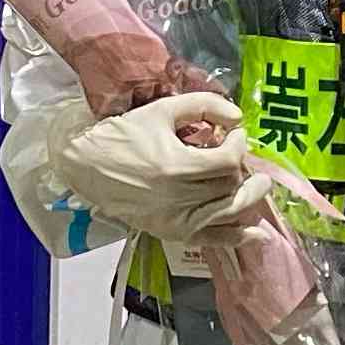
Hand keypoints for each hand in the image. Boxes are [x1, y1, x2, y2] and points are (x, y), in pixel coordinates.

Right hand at [53, 91, 256, 243]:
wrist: (85, 166)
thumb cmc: (123, 135)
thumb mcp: (162, 109)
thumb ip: (203, 105)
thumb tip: (237, 116)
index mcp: (176, 166)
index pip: (227, 160)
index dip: (239, 143)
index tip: (235, 132)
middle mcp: (178, 198)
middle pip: (229, 186)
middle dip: (242, 168)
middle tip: (243, 155)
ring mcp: (175, 219)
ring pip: (227, 212)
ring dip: (248, 198)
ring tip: (259, 185)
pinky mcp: (170, 231)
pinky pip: (211, 239)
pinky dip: (236, 238)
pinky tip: (256, 234)